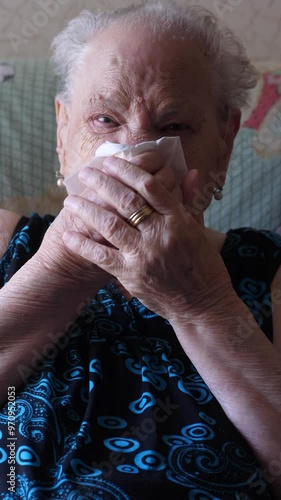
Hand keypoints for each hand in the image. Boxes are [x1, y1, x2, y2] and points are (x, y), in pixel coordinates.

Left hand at [62, 154, 232, 320]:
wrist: (202, 305)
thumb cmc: (204, 266)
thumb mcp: (199, 230)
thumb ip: (190, 201)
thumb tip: (190, 172)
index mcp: (179, 219)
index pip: (150, 186)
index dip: (128, 170)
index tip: (110, 161)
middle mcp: (161, 234)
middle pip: (126, 201)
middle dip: (102, 183)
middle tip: (85, 173)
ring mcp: (145, 255)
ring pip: (110, 225)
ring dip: (87, 209)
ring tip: (70, 200)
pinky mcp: (132, 275)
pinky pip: (102, 256)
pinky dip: (83, 245)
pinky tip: (69, 236)